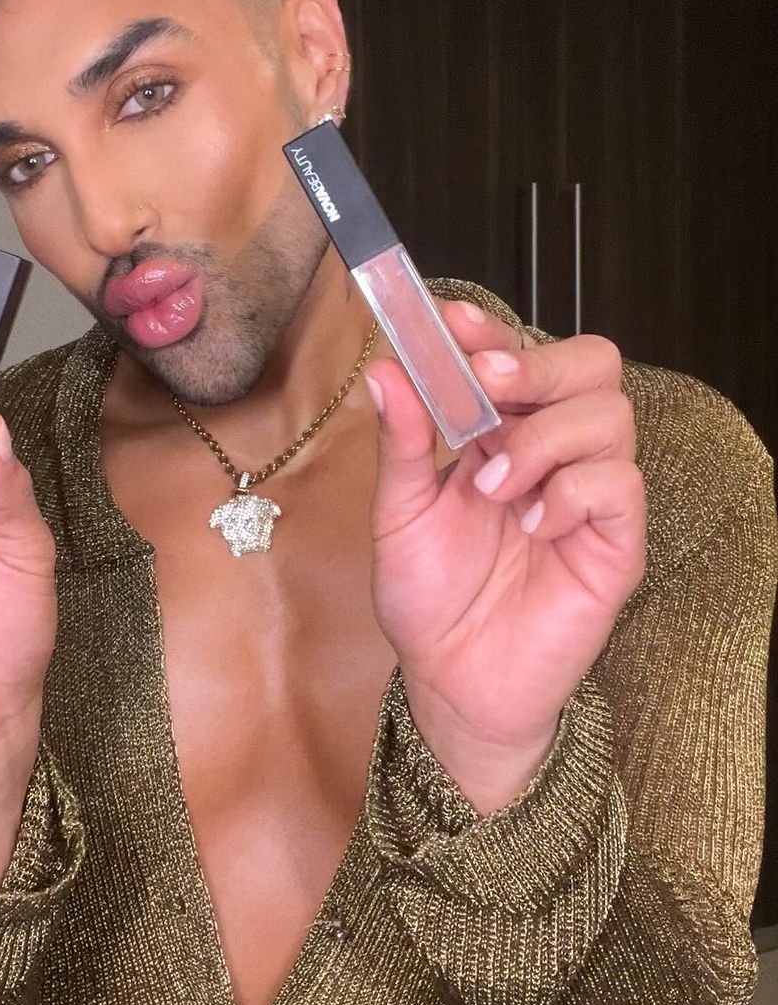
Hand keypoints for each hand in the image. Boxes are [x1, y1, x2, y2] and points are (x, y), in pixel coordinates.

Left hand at [366, 301, 646, 810]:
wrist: (451, 682)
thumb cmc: (429, 599)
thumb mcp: (399, 514)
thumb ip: (403, 443)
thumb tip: (384, 370)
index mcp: (500, 433)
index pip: (519, 354)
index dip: (491, 329)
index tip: (449, 322)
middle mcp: (554, 452)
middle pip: (591, 363)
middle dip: (537, 364)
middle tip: (489, 389)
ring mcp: (590, 495)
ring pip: (610, 414)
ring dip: (545, 436)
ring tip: (496, 488)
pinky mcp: (616, 543)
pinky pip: (620, 485)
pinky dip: (572, 493)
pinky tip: (533, 525)